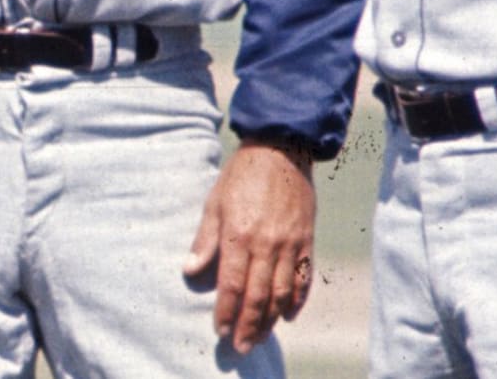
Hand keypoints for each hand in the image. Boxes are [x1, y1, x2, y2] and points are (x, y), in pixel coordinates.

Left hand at [181, 140, 316, 353]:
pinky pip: (304, 277)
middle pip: (258, 296)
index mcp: (238, 234)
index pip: (232, 285)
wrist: (281, 148)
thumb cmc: (242, 175)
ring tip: (261, 337)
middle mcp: (266, 243)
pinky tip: (289, 315)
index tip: (219, 330)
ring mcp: (290, 243)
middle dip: (248, 326)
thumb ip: (205, 240)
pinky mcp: (307, 239)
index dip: (226, 311)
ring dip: (271, 320)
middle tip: (241, 347)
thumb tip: (190, 269)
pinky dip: (297, 299)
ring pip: (281, 292)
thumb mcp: (214, 202)